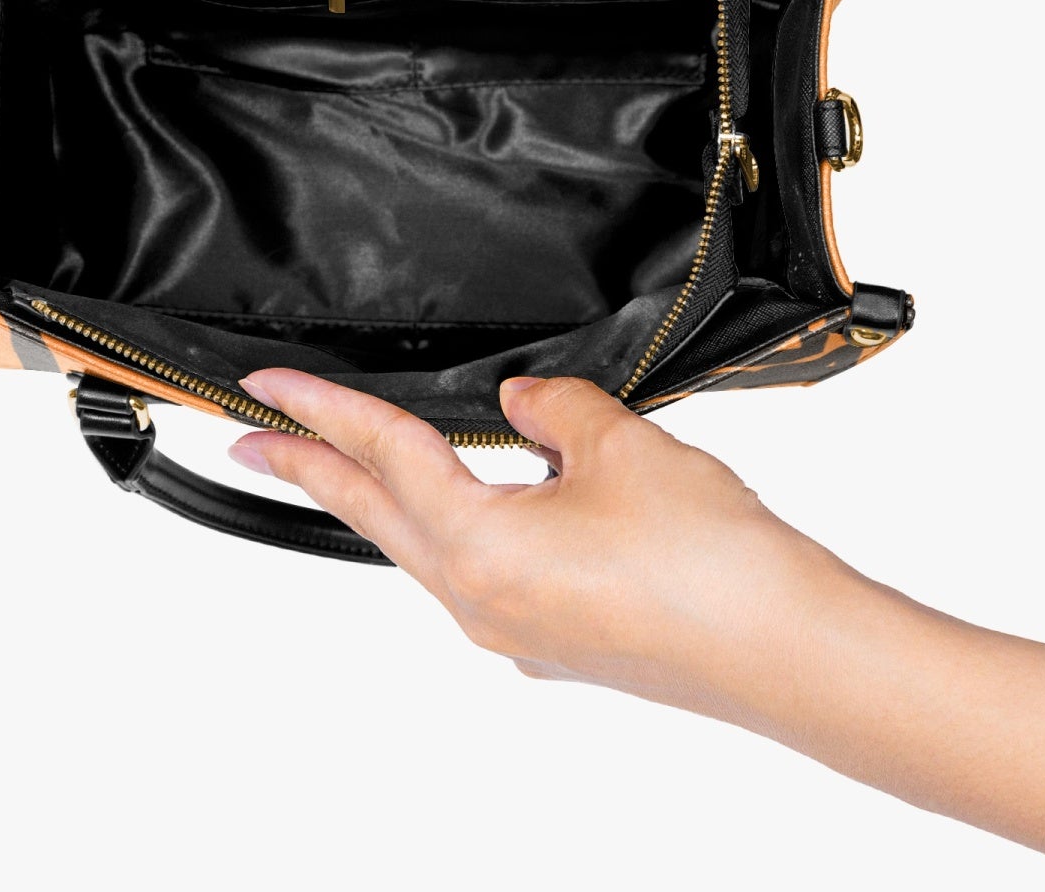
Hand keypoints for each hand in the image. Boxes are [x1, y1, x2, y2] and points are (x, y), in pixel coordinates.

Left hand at [229, 368, 1044, 880]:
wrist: (793, 656)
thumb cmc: (713, 563)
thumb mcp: (619, 444)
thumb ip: (551, 407)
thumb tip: (518, 401)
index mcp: (479, 549)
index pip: (379, 457)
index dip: (317, 410)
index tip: (261, 388)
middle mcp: (480, 602)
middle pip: (375, 515)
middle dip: (309, 470)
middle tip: (252, 438)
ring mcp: (516, 631)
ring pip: (423, 548)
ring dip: (380, 500)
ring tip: (348, 465)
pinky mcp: (556, 641)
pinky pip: (479, 572)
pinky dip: (455, 528)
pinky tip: (478, 503)